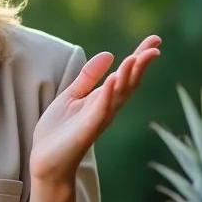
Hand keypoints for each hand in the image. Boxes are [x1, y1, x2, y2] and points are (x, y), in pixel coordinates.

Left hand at [30, 35, 161, 183]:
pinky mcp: (88, 129)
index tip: (155, 39)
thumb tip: (109, 54)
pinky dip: (108, 93)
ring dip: (128, 75)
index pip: (126, 74)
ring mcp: (98, 118)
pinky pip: (101, 109)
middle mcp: (106, 108)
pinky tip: (114, 78)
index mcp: (103, 98)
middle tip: (155, 46)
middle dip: (141, 64)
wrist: (46, 161)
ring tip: (137, 56)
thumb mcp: (72, 96)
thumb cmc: (59, 131)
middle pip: (129, 82)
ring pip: (119, 94)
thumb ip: (88, 77)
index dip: (139, 57)